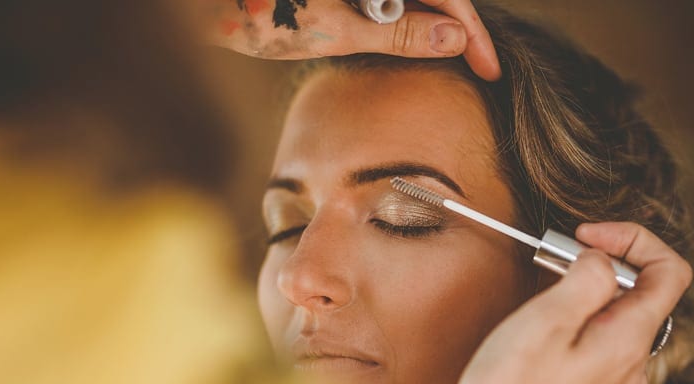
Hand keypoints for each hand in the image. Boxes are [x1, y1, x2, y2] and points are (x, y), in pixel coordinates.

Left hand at [202, 0, 500, 80]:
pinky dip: (399, 17)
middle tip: (475, 67)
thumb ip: (399, 35)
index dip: (471, 30)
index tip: (488, 65)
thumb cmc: (261, 12)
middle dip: (453, 26)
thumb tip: (454, 40)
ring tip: (446, 61)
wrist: (206, 4)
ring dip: (428, 22)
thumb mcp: (337, 31)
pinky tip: (406, 42)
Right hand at [438, 222, 691, 383]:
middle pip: (643, 296)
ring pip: (626, 327)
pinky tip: (576, 350)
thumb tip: (602, 261)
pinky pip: (617, 370)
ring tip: (552, 303)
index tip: (586, 237)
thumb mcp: (545, 320)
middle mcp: (629, 366)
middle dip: (602, 266)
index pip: (667, 271)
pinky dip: (602, 346)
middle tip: (553, 265)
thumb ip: (586, 279)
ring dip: (594, 301)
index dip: (632, 240)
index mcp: (627, 338)